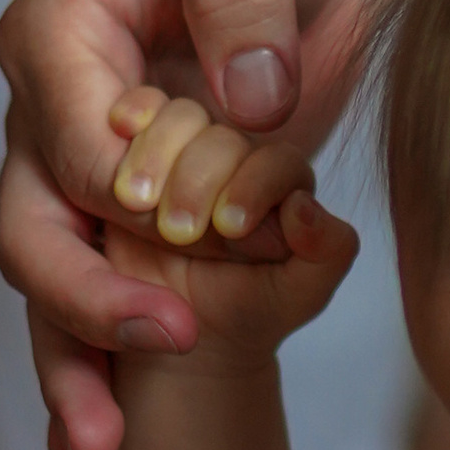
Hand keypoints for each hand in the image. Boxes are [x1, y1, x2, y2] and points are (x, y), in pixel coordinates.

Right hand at [0, 0, 357, 449]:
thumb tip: (250, 98)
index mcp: (58, 34)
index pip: (66, 131)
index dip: (120, 184)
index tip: (189, 222)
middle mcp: (49, 116)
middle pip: (31, 226)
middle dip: (84, 297)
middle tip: (166, 336)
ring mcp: (82, 182)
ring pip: (51, 287)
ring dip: (71, 368)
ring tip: (98, 445)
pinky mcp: (133, 228)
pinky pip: (100, 306)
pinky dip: (100, 374)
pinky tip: (104, 442)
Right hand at [100, 135, 357, 367]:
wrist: (169, 336)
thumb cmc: (242, 313)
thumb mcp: (297, 297)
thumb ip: (327, 255)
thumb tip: (308, 205)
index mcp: (284, 186)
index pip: (279, 162)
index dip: (256, 186)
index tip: (229, 227)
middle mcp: (238, 161)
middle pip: (225, 138)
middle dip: (199, 180)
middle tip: (177, 230)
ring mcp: (186, 152)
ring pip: (181, 119)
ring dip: (160, 154)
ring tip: (139, 204)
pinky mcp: (139, 150)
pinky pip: (140, 112)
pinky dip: (133, 115)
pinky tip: (122, 130)